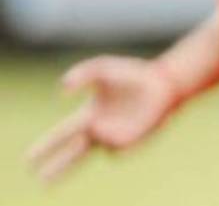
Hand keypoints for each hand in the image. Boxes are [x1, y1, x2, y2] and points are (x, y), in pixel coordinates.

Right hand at [26, 56, 179, 182]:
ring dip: (100, 130)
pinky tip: (129, 119)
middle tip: (39, 180)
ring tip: (113, 114)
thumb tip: (62, 91)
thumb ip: (79, 73)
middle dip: (56, 168)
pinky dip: (115, 132)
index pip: (61, 134)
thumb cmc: (133, 74)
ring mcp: (116, 137)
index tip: (28, 160)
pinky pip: (115, 145)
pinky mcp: (131, 142)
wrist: (163, 82)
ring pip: (98, 144)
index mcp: (89, 115)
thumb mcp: (101, 67)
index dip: (44, 147)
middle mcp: (100, 130)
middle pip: (73, 155)